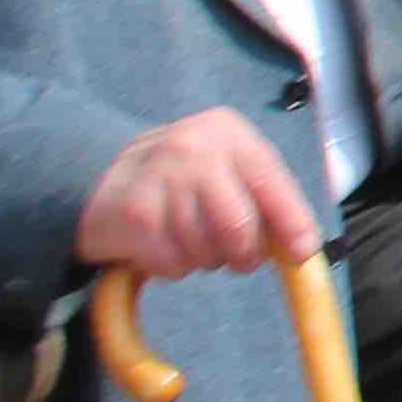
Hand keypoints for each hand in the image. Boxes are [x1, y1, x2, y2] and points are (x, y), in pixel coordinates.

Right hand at [74, 112, 319, 278]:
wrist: (98, 178)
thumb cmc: (180, 179)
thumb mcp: (225, 167)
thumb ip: (265, 196)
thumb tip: (302, 246)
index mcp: (227, 133)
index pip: (271, 180)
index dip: (292, 221)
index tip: (303, 253)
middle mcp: (193, 147)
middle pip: (239, 223)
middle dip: (246, 253)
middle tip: (240, 259)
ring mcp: (158, 177)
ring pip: (206, 247)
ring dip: (207, 260)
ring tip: (194, 243)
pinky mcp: (133, 213)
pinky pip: (173, 262)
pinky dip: (175, 268)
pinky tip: (165, 248)